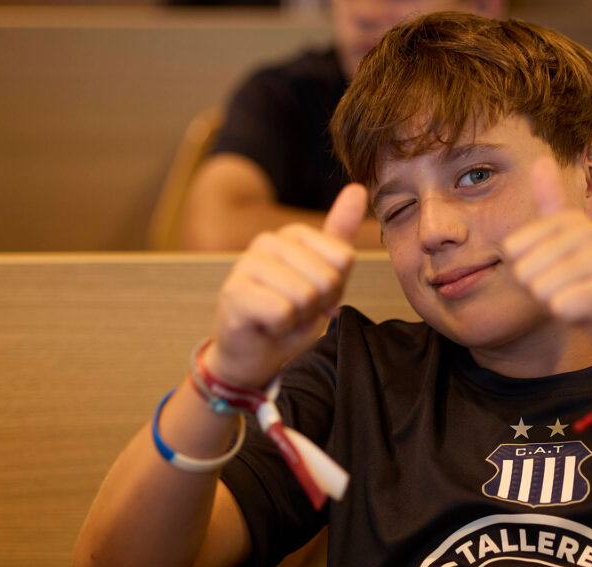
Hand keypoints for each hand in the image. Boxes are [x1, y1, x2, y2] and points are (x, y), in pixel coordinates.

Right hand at [203, 183, 368, 386]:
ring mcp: (246, 264)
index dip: (336, 288)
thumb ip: (340, 235)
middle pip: (327, 277)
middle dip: (319, 305)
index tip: (317, 297)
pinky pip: (283, 311)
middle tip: (298, 311)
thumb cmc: (294, 314)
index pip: (343, 258)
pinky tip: (267, 325)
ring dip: (300, 318)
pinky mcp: (234, 292)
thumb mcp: (327, 276)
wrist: (257, 354)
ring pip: (305, 295)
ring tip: (283, 318)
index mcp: (293, 234)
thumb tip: (358, 188)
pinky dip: (282, 328)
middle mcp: (267, 241)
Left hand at [503, 158, 591, 373]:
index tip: (552, 273)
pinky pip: (562, 305)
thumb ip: (552, 206)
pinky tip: (588, 314)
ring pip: (543, 289)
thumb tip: (541, 159)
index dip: (525, 270)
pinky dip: (569, 315)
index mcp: (575, 221)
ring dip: (556, 304)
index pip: (515, 248)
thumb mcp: (565, 243)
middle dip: (540, 290)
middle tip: (568, 290)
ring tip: (579, 300)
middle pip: (526, 270)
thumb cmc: (589, 283)